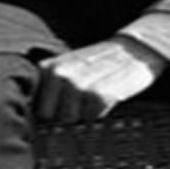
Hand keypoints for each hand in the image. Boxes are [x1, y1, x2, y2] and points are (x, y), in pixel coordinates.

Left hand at [33, 36, 162, 124]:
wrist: (135, 49)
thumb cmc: (99, 62)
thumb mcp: (68, 65)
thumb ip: (49, 85)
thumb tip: (34, 117)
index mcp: (47, 67)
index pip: (35, 107)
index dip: (50, 110)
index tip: (62, 103)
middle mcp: (59, 74)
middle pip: (50, 117)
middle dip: (64, 113)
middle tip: (81, 98)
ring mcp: (79, 85)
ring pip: (71, 119)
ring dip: (83, 112)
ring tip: (95, 93)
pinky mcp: (99, 95)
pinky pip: (91, 118)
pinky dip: (100, 111)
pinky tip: (107, 94)